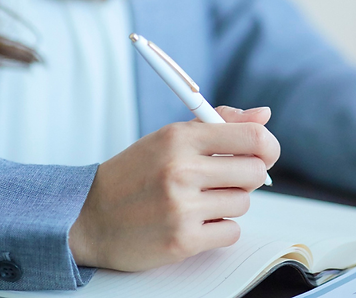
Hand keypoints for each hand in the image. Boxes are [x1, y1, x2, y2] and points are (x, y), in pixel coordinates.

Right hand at [68, 106, 279, 270]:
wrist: (88, 218)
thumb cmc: (133, 176)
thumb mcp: (169, 139)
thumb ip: (219, 124)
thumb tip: (264, 116)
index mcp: (179, 138)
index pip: (251, 136)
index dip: (267, 146)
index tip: (264, 153)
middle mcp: (181, 169)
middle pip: (255, 172)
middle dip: (246, 177)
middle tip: (223, 180)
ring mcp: (182, 207)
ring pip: (243, 203)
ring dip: (228, 204)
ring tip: (198, 201)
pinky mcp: (183, 240)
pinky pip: (231, 231)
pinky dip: (219, 229)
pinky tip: (194, 222)